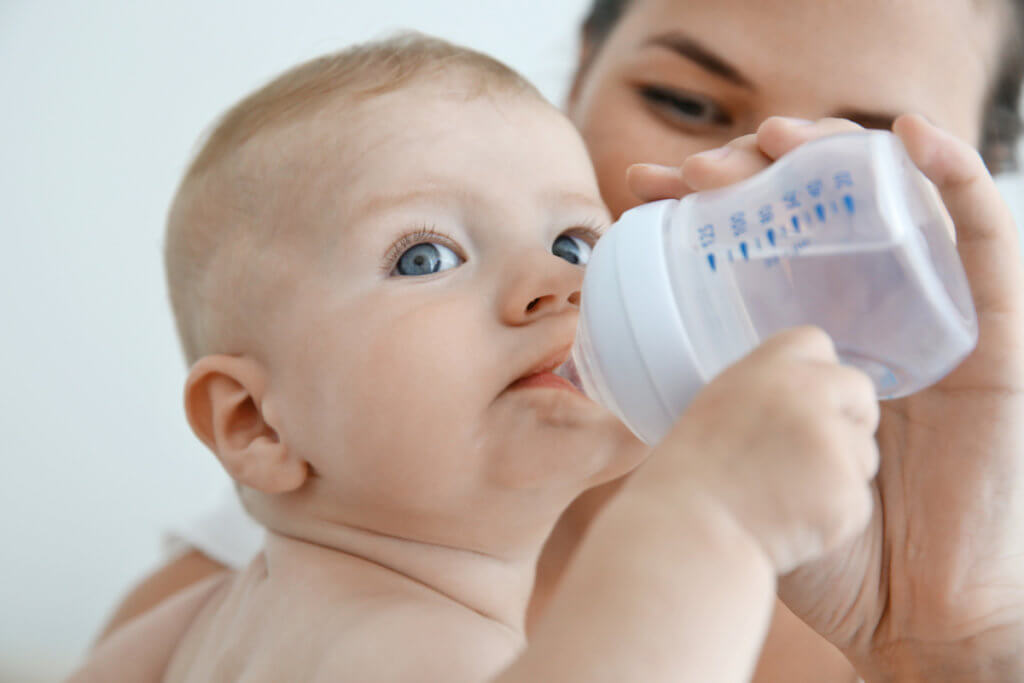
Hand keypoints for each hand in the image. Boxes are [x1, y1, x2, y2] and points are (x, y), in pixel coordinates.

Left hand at [630, 116, 1023, 679]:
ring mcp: (926, 314)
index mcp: (800, 332)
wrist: (909, 609)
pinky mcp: (992, 331)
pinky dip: (954, 177)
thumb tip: (611, 357)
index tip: (640, 191)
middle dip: (754, 171)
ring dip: (835, 154)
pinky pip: (982, 238)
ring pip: (888, 205)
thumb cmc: (819, 536)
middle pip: (814, 208)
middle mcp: (863, 311)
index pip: (750, 241)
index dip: (700, 205)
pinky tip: (906, 137)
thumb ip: (702, 399)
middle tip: (698, 169)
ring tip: (776, 138)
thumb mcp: (743, 451)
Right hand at [630, 326, 879, 574]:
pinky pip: (857, 501)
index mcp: (764, 369)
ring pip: (864, 452)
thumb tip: (801, 394)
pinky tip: (789, 523)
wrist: (687, 534)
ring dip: (839, 474)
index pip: (815, 342)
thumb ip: (762, 393)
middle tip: (810, 455)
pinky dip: (833, 518)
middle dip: (848, 420)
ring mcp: (830, 443)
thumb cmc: (689, 480)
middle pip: (858, 391)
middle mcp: (804, 394)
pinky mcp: (847, 492)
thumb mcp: (715, 410)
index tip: (807, 399)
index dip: (817, 373)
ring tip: (782, 497)